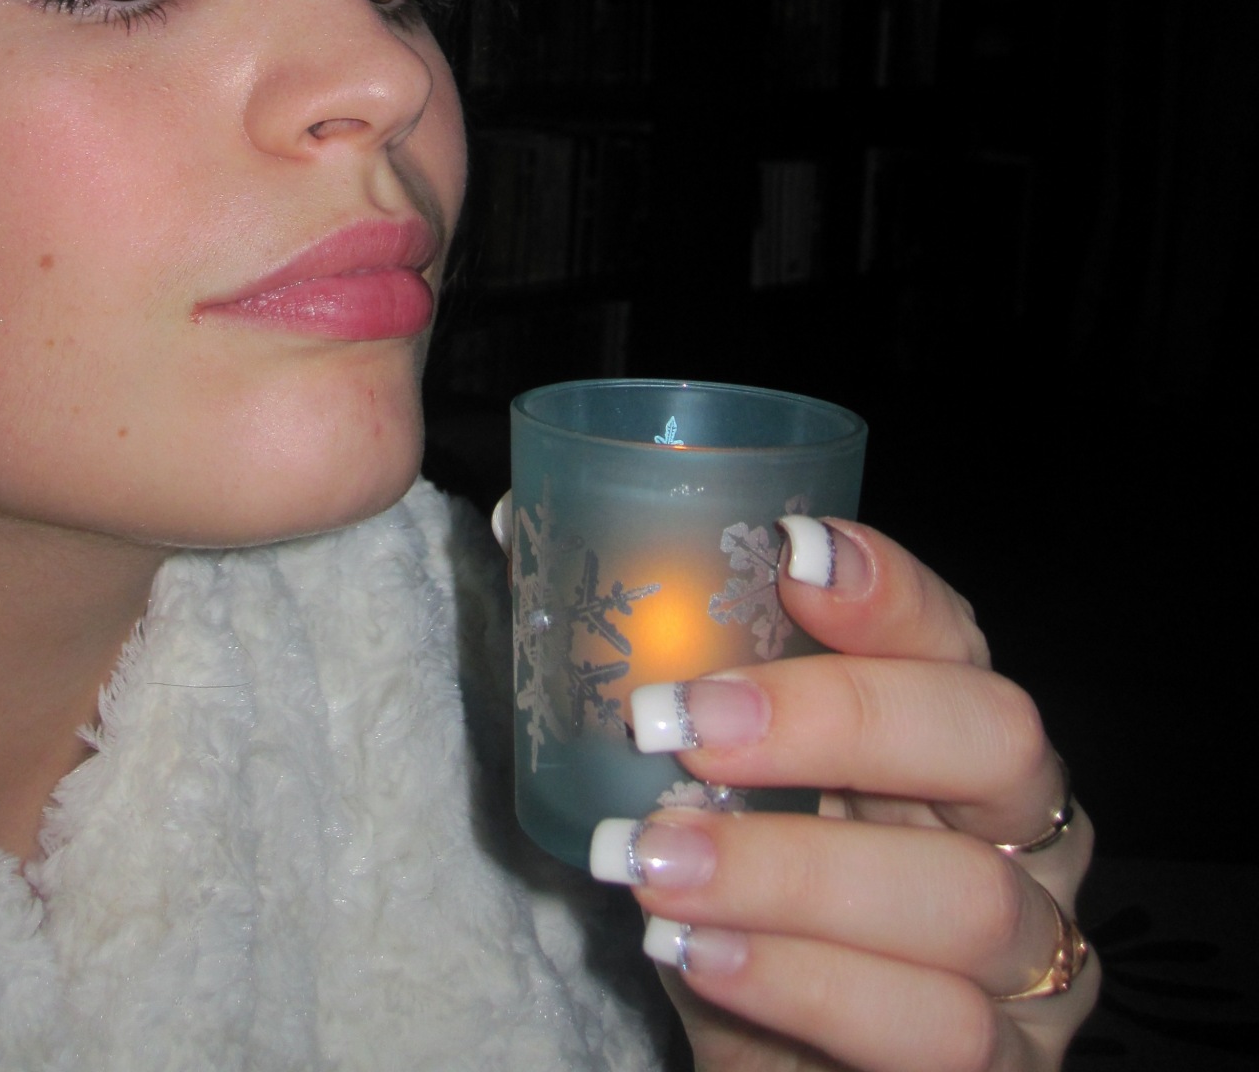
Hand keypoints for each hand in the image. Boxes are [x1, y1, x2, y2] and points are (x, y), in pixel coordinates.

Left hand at [592, 519, 1096, 1071]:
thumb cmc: (754, 911)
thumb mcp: (710, 796)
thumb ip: (652, 674)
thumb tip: (521, 535)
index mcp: (957, 727)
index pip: (954, 629)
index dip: (887, 587)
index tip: (786, 552)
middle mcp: (1021, 828)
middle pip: (994, 734)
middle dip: (839, 718)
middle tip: (683, 728)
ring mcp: (1032, 958)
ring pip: (963, 896)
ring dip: (789, 874)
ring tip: (651, 865)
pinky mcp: (1008, 1070)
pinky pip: (936, 1028)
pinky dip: (802, 982)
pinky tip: (696, 955)